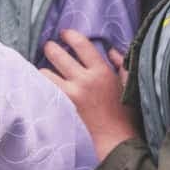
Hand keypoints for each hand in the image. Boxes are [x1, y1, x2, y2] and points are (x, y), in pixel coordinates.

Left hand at [42, 29, 138, 160]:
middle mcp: (84, 80)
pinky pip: (46, 90)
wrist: (115, 136)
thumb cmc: (125, 110)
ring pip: (46, 73)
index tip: (64, 33)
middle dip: (51, 47)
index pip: (81, 44)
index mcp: (101, 71)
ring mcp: (71, 94)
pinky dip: (43, 83)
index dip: (70, 35)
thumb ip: (120, 63)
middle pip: (58, 55)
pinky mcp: (63, 107)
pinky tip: (42, 82)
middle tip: (49, 46)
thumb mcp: (127, 82)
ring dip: (43, 68)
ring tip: (44, 66)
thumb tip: (110, 49)